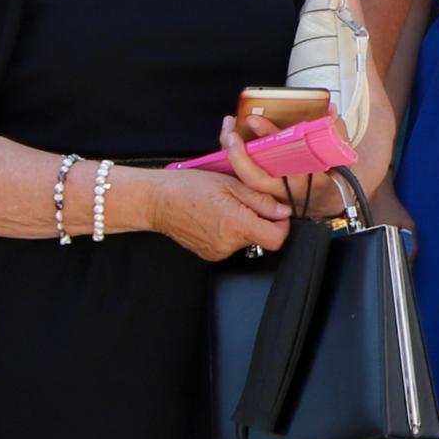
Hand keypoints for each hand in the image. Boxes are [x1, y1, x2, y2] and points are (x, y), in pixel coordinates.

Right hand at [154, 119, 293, 261]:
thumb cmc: (188, 187)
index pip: (277, 238)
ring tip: (226, 206)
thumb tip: (283, 211)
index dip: (281, 224)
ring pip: (246, 240)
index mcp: (236, 224)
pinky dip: (230, 231)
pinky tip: (216, 216)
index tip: (276, 211)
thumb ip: (259, 199)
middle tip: (243, 201)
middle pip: (262, 238)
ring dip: (244, 225)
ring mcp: (217, 252)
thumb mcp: (229, 184)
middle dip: (260, 220)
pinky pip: (231, 244)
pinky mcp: (209, 254)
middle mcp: (228, 244)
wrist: (155, 201)